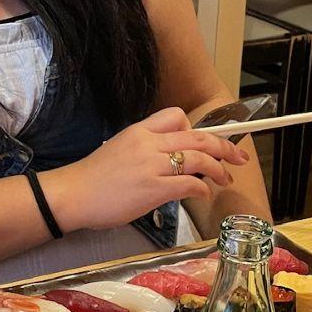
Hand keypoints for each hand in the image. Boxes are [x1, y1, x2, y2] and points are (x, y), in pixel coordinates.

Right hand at [45, 106, 249, 232]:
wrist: (72, 194)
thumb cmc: (92, 178)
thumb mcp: (118, 149)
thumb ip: (144, 149)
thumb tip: (166, 159)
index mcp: (139, 131)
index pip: (176, 116)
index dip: (196, 128)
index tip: (206, 141)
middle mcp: (148, 143)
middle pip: (197, 137)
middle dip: (223, 146)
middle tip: (238, 157)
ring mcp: (152, 165)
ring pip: (199, 158)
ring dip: (218, 169)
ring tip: (225, 178)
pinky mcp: (154, 189)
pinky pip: (189, 183)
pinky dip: (203, 187)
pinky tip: (204, 193)